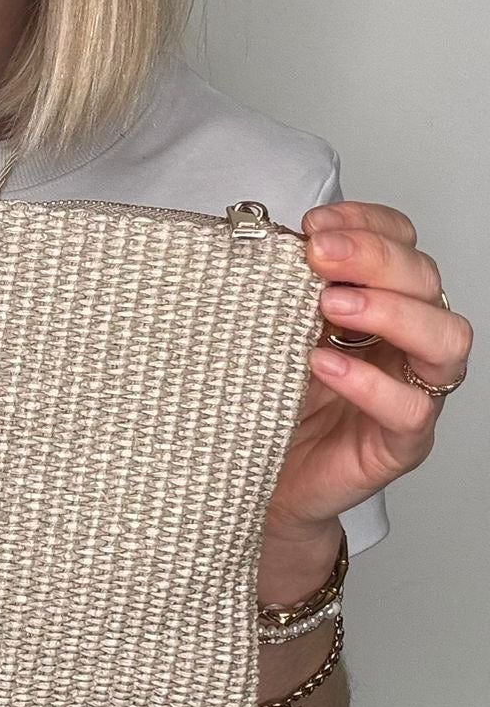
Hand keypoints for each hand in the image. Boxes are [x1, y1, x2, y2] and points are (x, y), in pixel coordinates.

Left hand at [262, 199, 473, 542]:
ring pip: (445, 339)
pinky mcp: (403, 443)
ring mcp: (413, 391)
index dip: (368, 223)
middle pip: (426, 280)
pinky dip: (370, 383)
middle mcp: (407, 341)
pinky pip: (410, 410)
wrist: (260, 483)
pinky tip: (325, 366)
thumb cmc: (271, 404)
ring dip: (391, 311)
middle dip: (374, 257)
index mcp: (382, 303)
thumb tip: (267, 242)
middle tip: (319, 256)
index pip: (402, 243)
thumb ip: (284, 291)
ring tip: (333, 306)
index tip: (315, 223)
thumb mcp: (273, 332)